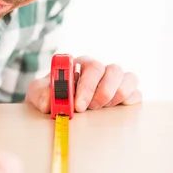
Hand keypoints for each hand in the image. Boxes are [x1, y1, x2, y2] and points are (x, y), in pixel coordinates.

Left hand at [26, 56, 141, 113]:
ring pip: (128, 78)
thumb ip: (39, 94)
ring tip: (101, 109)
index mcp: (79, 64)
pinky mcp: (124, 94)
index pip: (89, 65)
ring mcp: (113, 81)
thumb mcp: (36, 92)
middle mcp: (99, 69)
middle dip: (102, 93)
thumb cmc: (48, 94)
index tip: (78, 105)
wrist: (54, 104)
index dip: (87, 85)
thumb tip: (50, 101)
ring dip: (116, 96)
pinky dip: (130, 100)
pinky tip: (115, 109)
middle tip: (89, 109)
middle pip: (112, 70)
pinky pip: (136, 92)